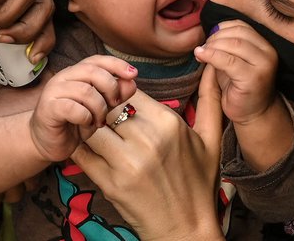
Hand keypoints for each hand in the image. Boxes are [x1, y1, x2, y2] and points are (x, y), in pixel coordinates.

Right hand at [30, 55, 137, 161]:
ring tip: (98, 121)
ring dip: (99, 108)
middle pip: (93, 72)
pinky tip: (85, 125)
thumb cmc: (74, 123)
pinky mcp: (48, 108)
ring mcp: (54, 91)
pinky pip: (73, 108)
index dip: (116, 64)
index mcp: (76, 73)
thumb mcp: (101, 108)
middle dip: (110, 88)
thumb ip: (115, 95)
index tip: (134, 74)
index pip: (97, 60)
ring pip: (85, 91)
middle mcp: (64, 77)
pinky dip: (85, 118)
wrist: (48, 142)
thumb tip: (132, 82)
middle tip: (114, 105)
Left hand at [71, 88, 223, 240]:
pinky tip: (87, 149)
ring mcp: (127, 163)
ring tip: (93, 132)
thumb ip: (211, 100)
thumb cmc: (199, 183)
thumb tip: (214, 68)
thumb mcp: (211, 139)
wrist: (187, 230)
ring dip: (87, 127)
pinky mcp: (110, 184)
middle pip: (106, 106)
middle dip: (100, 108)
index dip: (118, 94)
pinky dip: (79, 147)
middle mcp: (147, 140)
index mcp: (169, 123)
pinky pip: (82, 154)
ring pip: (91, 127)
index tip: (118, 103)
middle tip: (100, 115)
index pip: (127, 90)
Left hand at [196, 20, 292, 170]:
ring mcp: (263, 65)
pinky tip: (200, 56)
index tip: (208, 37)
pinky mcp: (253, 77)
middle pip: (237, 33)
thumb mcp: (233, 59)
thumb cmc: (239, 85)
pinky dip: (211, 56)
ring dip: (212, 46)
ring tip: (200, 52)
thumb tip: (210, 31)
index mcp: (265, 44)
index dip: (221, 28)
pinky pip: (228, 61)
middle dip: (215, 37)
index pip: (241, 26)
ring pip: (233, 44)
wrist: (253, 112)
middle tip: (203, 46)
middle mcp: (268, 52)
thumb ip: (227, 44)